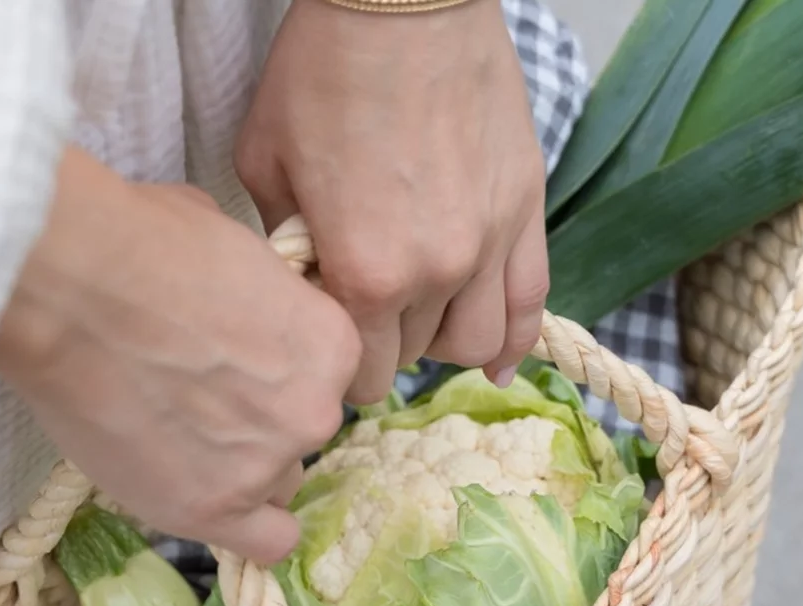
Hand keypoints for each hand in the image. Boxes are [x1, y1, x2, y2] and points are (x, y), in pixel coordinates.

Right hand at [0, 147, 360, 563]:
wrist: (71, 286)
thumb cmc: (145, 242)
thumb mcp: (237, 245)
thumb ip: (267, 292)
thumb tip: (248, 295)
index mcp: (333, 342)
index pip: (330, 374)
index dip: (286, 364)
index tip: (247, 358)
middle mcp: (315, 409)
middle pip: (304, 428)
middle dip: (263, 412)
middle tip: (205, 392)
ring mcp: (265, 464)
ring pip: (277, 480)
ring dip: (244, 464)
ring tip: (183, 434)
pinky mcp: (210, 508)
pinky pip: (264, 543)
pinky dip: (247, 526)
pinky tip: (213, 497)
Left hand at [235, 0, 548, 404]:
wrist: (403, 2)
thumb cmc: (323, 74)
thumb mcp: (268, 164)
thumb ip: (287, 245)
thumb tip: (307, 282)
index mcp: (365, 273)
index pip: (362, 372)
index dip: (341, 362)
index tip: (330, 338)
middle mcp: (436, 273)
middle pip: (414, 356)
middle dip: (385, 342)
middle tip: (364, 305)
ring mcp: (491, 244)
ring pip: (477, 342)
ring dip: (443, 342)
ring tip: (421, 319)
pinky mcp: (526, 211)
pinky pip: (534, 303)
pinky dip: (516, 340)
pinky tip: (497, 362)